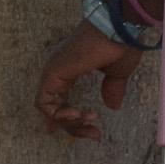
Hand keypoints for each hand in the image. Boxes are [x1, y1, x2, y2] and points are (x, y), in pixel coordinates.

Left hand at [36, 21, 141, 140]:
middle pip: (54, 108)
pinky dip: (58, 114)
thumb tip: (112, 106)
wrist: (120, 29)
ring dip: (69, 122)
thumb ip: (111, 89)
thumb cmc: (120, 45)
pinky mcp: (52, 73)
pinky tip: (77, 114)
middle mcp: (57, 71)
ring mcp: (52, 71)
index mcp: (70, 69)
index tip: (88, 132)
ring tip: (90, 119)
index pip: (61, 100)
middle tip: (94, 134)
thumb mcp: (116, 74)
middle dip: (74, 126)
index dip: (68, 119)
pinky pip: (44, 102)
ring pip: (48, 108)